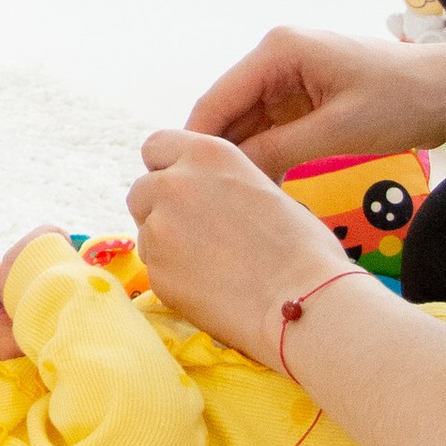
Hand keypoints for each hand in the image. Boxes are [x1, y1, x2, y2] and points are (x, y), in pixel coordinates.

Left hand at [127, 130, 335, 354]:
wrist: (304, 299)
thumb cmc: (302, 245)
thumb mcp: (262, 187)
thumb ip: (220, 184)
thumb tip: (206, 197)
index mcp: (206, 154)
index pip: (156, 146)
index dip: (166, 168)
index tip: (182, 187)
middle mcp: (174, 184)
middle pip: (141, 190)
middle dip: (159, 208)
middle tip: (195, 231)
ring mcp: (159, 229)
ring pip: (145, 232)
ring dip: (166, 243)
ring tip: (210, 264)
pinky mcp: (156, 272)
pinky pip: (155, 268)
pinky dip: (174, 276)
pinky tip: (210, 287)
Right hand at [184, 22, 445, 178]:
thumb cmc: (403, 101)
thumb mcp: (338, 130)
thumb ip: (279, 150)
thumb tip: (230, 177)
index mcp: (278, 51)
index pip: (217, 99)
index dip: (196, 143)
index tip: (182, 186)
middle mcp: (275, 58)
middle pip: (228, 112)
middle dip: (218, 156)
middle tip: (205, 204)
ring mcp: (289, 79)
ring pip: (247, 125)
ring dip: (242, 161)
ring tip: (230, 205)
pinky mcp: (305, 99)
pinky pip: (271, 130)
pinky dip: (266, 157)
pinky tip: (263, 191)